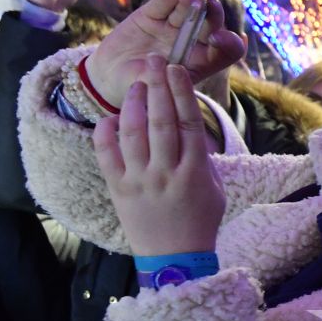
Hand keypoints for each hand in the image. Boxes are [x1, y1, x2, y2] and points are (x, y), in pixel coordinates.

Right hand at [83, 0, 244, 110]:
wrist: (109, 79)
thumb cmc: (139, 91)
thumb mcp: (155, 92)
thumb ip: (165, 81)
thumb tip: (171, 68)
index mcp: (201, 63)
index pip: (226, 50)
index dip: (228, 43)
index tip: (216, 39)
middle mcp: (191, 43)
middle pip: (211, 24)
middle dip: (212, 13)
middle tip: (207, 4)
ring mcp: (172, 27)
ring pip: (188, 10)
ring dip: (190, 2)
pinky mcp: (151, 16)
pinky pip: (163, 4)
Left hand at [96, 57, 226, 256]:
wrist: (175, 259)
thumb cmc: (199, 221)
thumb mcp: (215, 188)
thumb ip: (203, 156)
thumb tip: (190, 125)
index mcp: (194, 173)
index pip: (188, 123)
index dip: (181, 92)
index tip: (176, 69)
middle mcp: (166, 173)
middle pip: (162, 121)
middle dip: (157, 86)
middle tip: (154, 60)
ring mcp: (140, 181)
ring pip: (134, 133)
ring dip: (134, 103)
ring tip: (136, 85)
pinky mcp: (119, 189)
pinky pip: (107, 155)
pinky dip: (106, 132)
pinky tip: (110, 117)